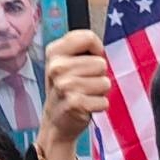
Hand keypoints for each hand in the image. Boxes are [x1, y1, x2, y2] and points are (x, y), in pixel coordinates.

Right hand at [36, 29, 109, 156]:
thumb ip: (80, 49)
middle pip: (100, 63)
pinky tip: (86, 107)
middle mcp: (58, 67)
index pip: (88, 37)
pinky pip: (104, 101)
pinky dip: (99, 106)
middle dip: (98, 76)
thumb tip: (101, 49)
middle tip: (84, 85)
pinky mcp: (76, 103)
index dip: (97, 50)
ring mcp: (66, 86)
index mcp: (55, 51)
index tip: (92, 60)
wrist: (55, 122)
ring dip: (99, 92)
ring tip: (85, 95)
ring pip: (105, 82)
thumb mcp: (64, 62)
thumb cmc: (65, 90)